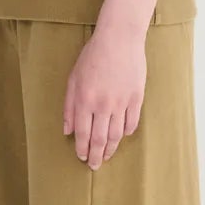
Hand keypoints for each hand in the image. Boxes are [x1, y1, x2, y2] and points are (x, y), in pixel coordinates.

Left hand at [63, 19, 145, 167]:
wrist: (119, 39)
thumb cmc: (92, 56)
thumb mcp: (73, 79)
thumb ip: (69, 106)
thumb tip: (67, 130)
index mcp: (85, 101)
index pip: (82, 134)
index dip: (81, 149)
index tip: (81, 157)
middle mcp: (103, 105)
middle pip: (99, 139)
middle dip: (95, 155)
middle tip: (94, 165)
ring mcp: (121, 103)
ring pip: (116, 134)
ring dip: (110, 148)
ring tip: (106, 156)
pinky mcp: (136, 98)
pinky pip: (131, 122)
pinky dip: (126, 133)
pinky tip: (121, 136)